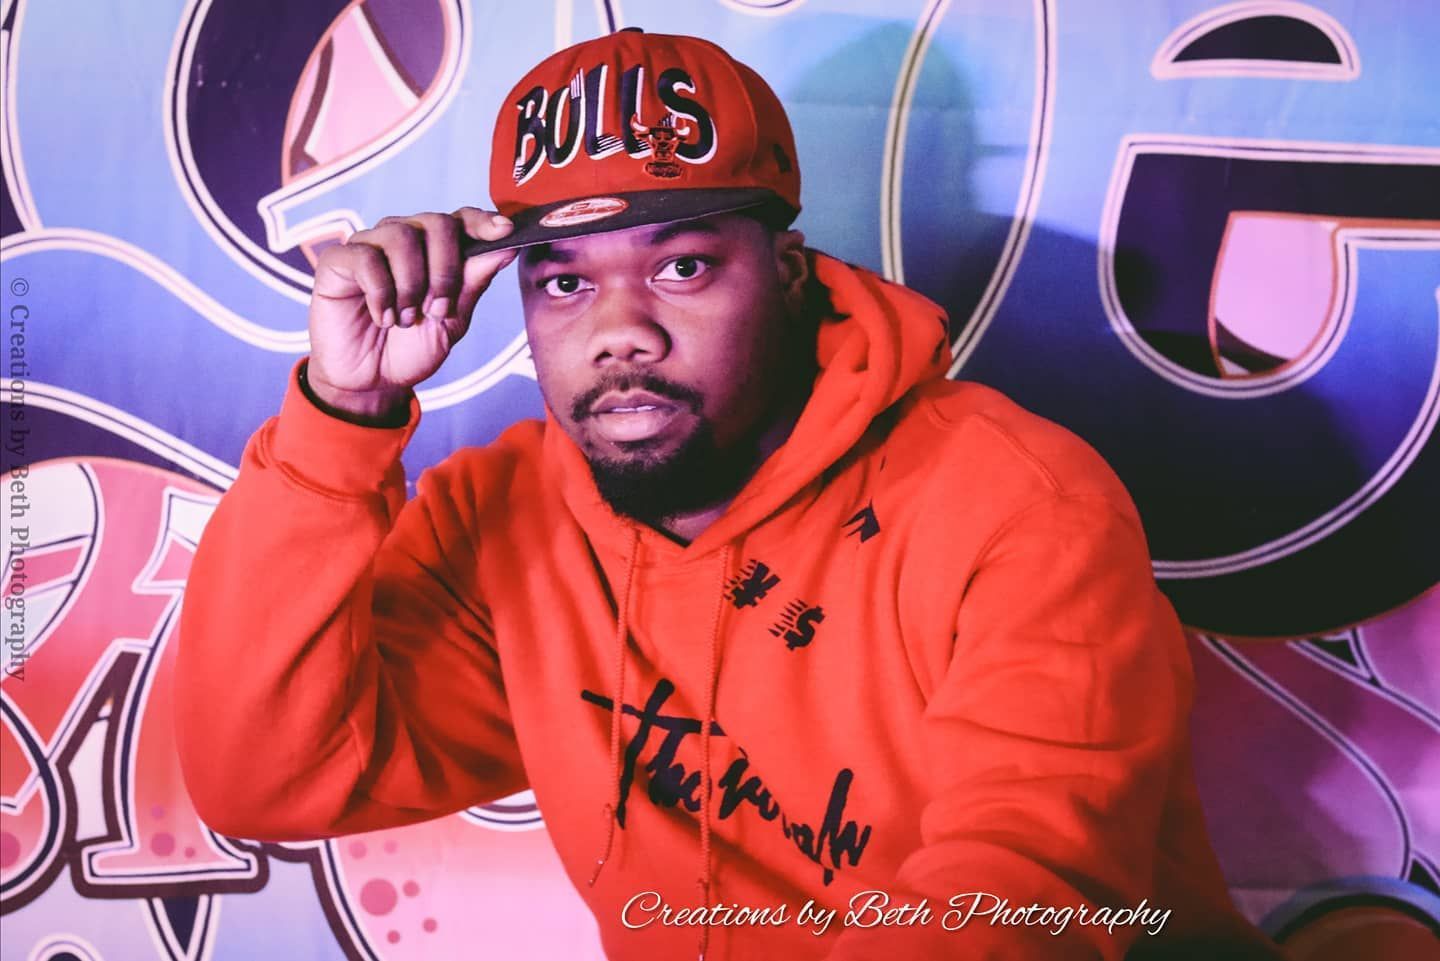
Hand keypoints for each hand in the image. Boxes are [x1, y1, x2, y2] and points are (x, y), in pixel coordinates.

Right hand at [305, 208, 516, 419]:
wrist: (372, 381)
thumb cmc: (411, 347)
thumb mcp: (453, 320)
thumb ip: (473, 282)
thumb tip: (507, 246)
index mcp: (435, 249)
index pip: (462, 219)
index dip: (482, 222)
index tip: (504, 232)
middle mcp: (404, 238)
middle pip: (436, 222)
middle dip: (445, 269)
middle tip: (437, 310)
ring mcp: (370, 245)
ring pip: (400, 236)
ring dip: (411, 284)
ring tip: (405, 318)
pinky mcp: (338, 260)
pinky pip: (365, 257)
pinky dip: (380, 292)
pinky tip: (382, 316)